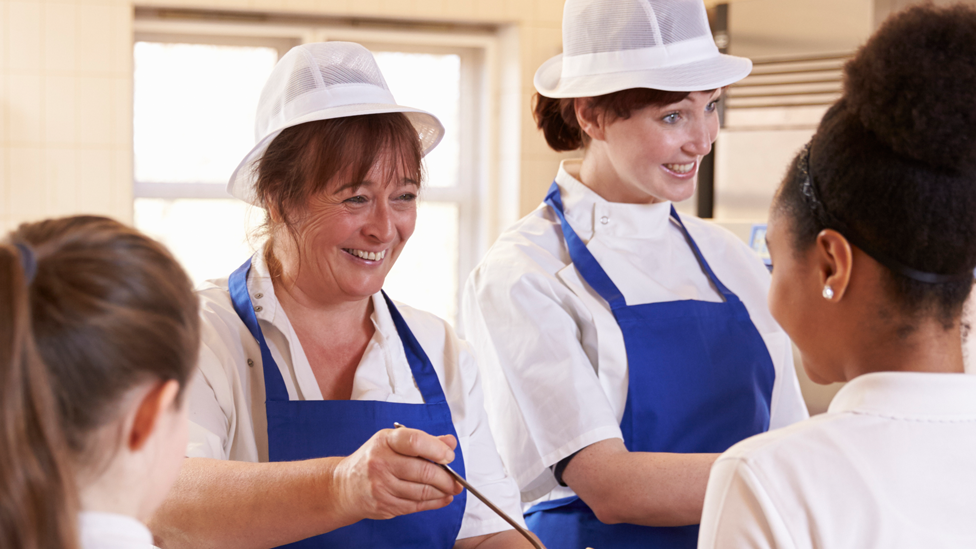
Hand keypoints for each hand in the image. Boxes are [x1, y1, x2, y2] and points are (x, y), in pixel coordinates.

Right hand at [332, 427, 462, 520]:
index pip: (414, 441)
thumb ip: (424, 441)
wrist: (345, 486)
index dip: (437, 449)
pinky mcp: (384, 505)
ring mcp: (381, 486)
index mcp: (385, 441)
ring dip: (442, 492)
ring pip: (422, 491)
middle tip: (457, 480)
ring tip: (451, 489)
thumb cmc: (373, 460)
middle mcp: (380, 463)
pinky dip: (434, 503)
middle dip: (446, 478)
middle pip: (423, 471)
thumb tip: (449, 442)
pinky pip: (416, 505)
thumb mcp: (393, 442)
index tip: (449, 456)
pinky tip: (442, 498)